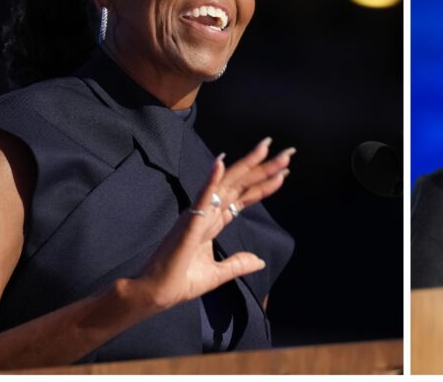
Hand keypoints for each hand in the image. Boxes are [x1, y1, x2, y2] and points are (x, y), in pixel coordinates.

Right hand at [132, 137, 293, 309]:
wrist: (155, 294)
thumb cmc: (179, 282)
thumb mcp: (217, 274)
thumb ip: (238, 264)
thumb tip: (259, 261)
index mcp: (213, 223)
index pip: (243, 197)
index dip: (263, 184)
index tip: (284, 172)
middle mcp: (207, 213)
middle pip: (240, 185)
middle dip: (263, 168)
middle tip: (287, 153)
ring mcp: (198, 215)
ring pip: (226, 184)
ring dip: (247, 166)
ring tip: (265, 149)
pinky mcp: (189, 223)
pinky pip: (202, 197)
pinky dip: (211, 179)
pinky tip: (220, 163)